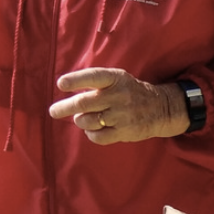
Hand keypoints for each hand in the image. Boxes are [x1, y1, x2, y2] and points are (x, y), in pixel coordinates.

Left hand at [50, 67, 188, 143]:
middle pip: (84, 103)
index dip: (76, 80)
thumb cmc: (130, 92)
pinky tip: (93, 130)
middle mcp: (119, 96)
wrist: (160, 108)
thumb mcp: (118, 79)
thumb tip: (67, 91)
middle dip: (64, 107)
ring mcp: (122, 115)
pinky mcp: (124, 131)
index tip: (61, 84)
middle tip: (54, 111)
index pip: (93, 77)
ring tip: (83, 119)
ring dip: (80, 120)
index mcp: (116, 79)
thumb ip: (96, 82)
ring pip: (88, 120)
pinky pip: (98, 136)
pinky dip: (91, 134)